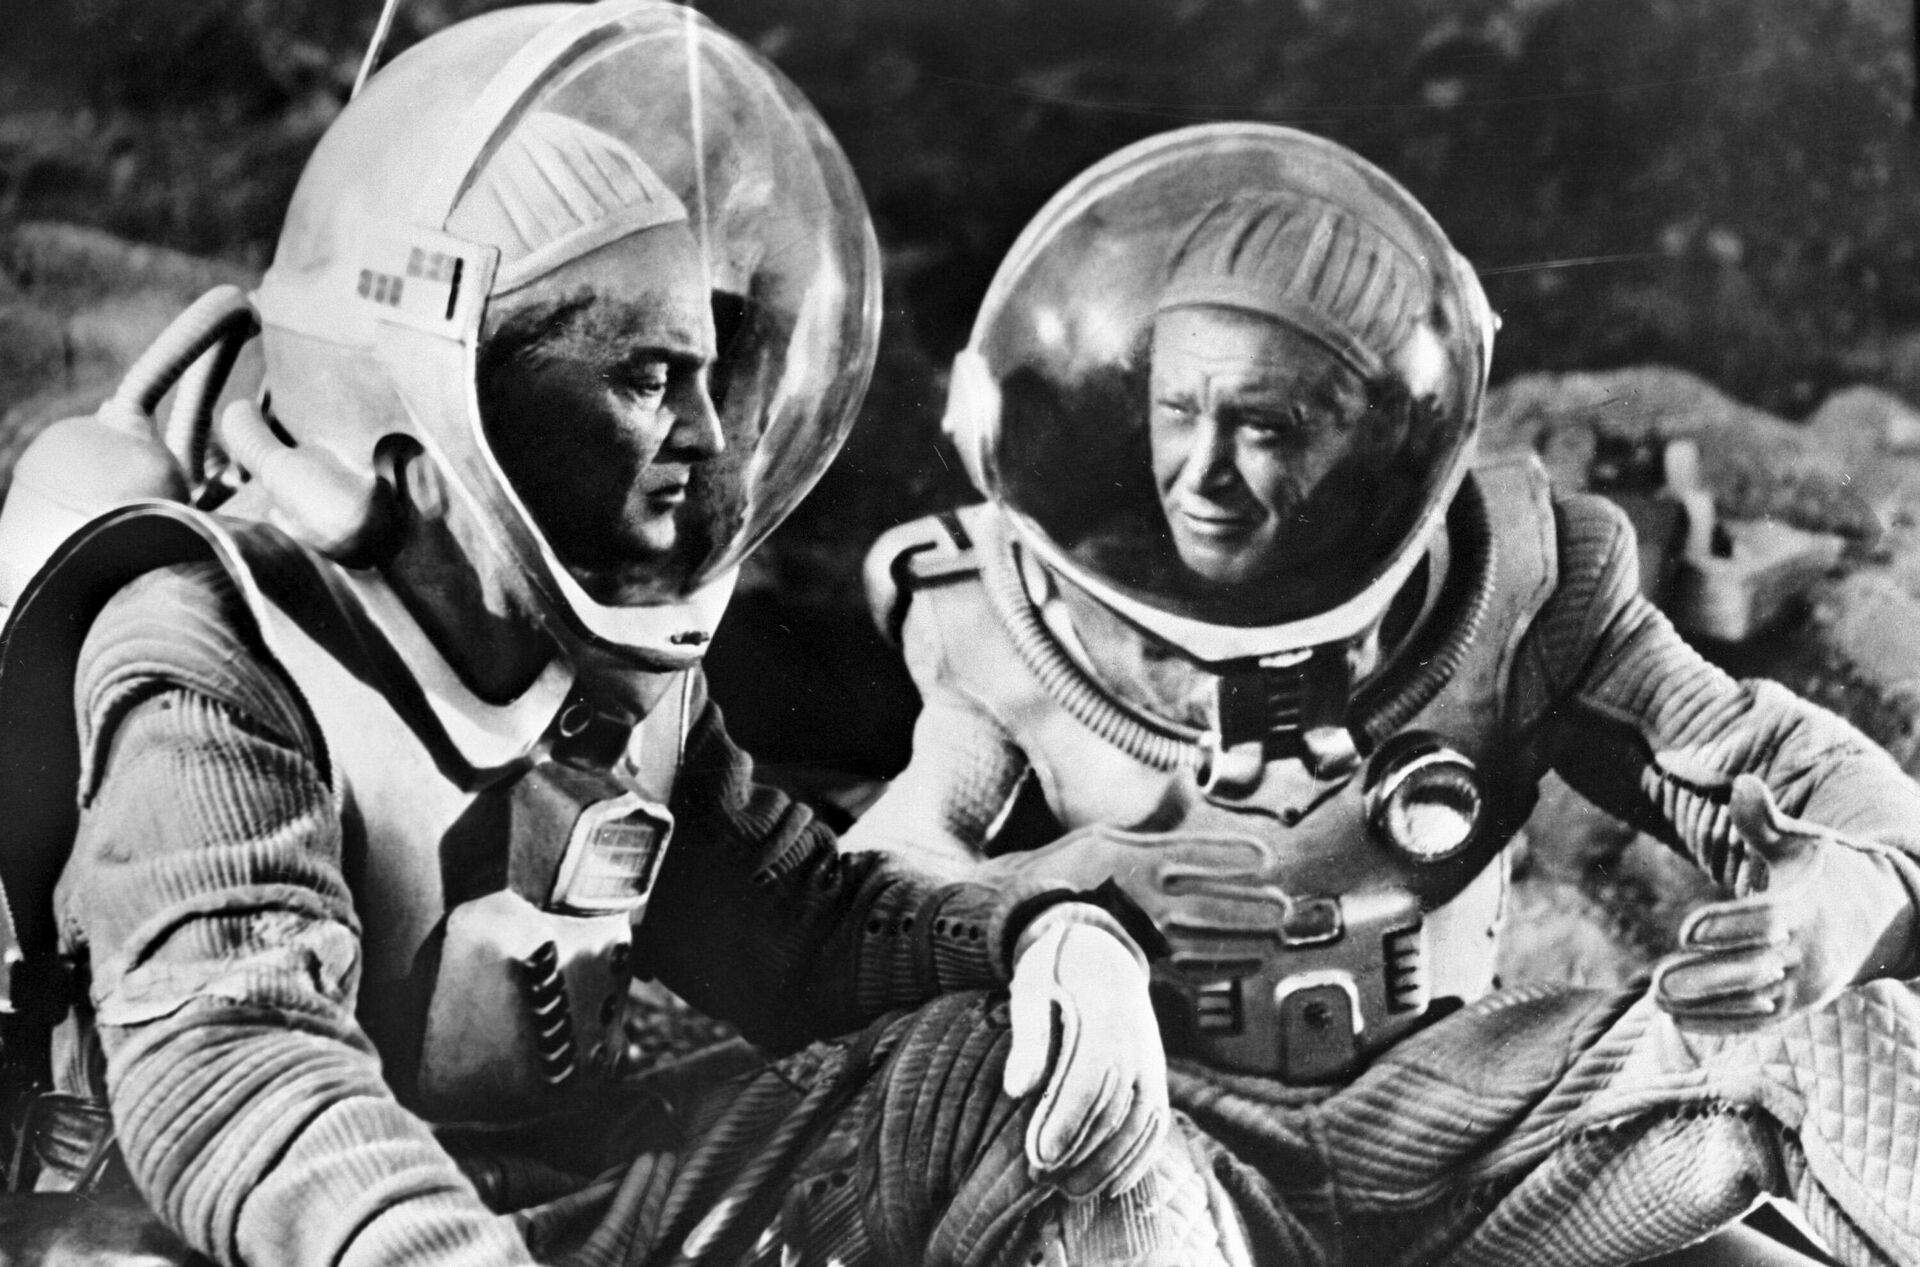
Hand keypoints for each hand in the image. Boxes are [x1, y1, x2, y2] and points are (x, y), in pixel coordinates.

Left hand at [1004, 902, 1167, 1199]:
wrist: (1104, 953)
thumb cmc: (1057, 970)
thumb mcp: (1032, 985)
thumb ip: (1028, 1036)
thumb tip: (1016, 1090)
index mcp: (1107, 1013)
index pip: (1092, 1078)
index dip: (1068, 1120)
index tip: (1039, 1156)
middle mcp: (1139, 1042)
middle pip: (1117, 1108)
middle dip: (1081, 1151)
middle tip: (1041, 1179)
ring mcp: (1153, 1062)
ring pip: (1142, 1124)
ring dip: (1108, 1164)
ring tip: (1069, 1192)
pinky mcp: (1156, 1078)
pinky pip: (1156, 1125)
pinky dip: (1137, 1159)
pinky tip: (1110, 1187)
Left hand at [1653, 775, 1914, 1032]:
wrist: (1884, 917)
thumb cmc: (1830, 870)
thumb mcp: (1803, 841)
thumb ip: (1765, 821)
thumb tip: (1742, 783)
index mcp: (1807, 907)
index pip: (1766, 922)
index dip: (1727, 927)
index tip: (1686, 930)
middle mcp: (1808, 951)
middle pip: (1755, 971)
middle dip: (1706, 979)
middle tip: (1656, 981)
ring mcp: (1805, 984)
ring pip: (1753, 1003)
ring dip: (1704, 1006)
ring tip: (1656, 999)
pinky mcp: (1799, 1006)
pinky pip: (1757, 1022)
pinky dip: (1719, 1023)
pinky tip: (1676, 1017)